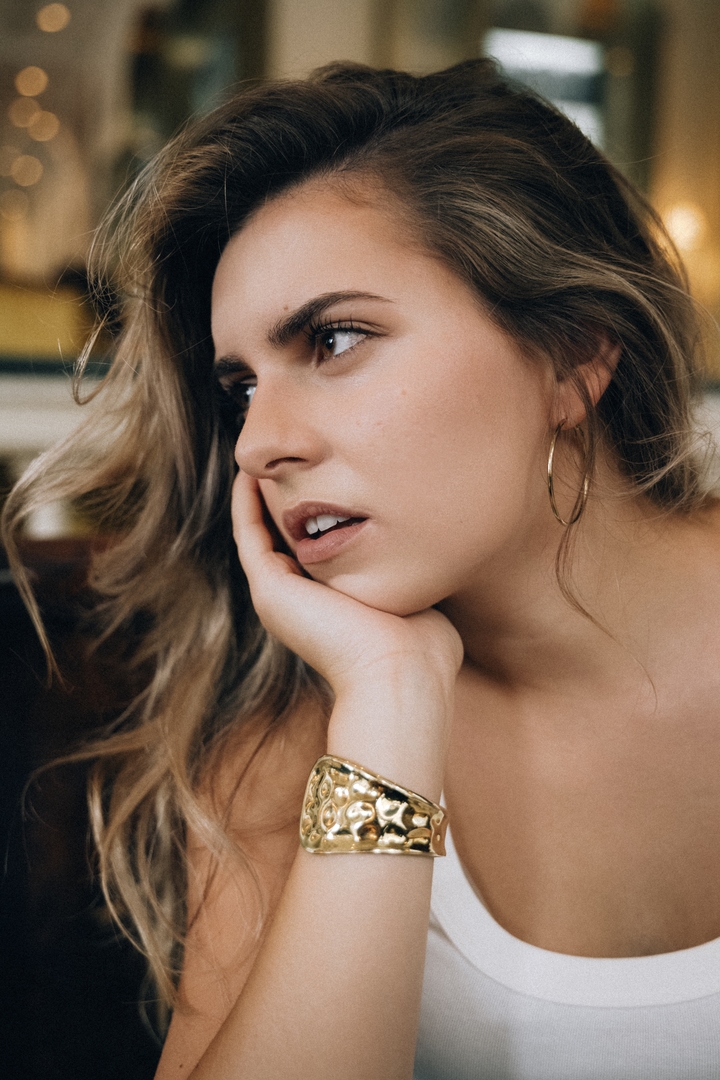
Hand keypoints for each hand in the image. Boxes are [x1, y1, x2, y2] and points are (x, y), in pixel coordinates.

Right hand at [231, 472, 462, 699]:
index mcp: (327, 607)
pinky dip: (246, 502)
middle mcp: (297, 603)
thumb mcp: (414, 598)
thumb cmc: (421, 648)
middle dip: (280, 498)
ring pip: (257, 533)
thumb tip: (430, 553)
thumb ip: (409, 574)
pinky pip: (249, 533)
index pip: (309, 551)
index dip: (310, 514)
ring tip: (260, 455)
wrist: (401, 673)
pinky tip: (250, 471)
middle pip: (279, 539)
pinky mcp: (270, 588)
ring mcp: (278, 596)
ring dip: (255, 494)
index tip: (320, 475)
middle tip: (284, 456)